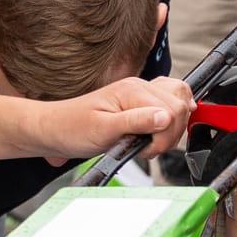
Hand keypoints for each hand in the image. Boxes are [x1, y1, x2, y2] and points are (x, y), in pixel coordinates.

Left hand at [33, 74, 192, 160]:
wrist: (55, 130)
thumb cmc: (73, 129)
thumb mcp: (103, 130)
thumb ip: (136, 122)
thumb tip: (165, 118)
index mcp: (133, 90)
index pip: (173, 110)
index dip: (164, 137)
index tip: (146, 149)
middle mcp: (140, 87)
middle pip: (180, 107)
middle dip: (169, 134)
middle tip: (146, 148)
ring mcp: (141, 94)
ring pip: (180, 103)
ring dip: (171, 129)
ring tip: (148, 142)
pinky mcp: (140, 103)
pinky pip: (170, 103)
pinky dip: (171, 120)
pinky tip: (159, 131)